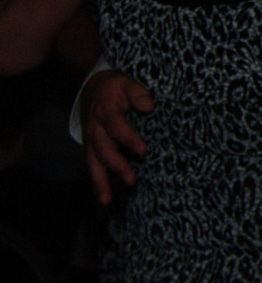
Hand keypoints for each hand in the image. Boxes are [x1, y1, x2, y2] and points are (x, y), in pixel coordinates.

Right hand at [81, 69, 151, 204]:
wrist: (92, 89)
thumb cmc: (113, 87)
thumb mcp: (126, 83)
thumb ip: (138, 93)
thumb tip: (149, 106)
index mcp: (104, 111)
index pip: (116, 127)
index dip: (128, 138)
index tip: (142, 150)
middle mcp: (95, 129)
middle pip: (104, 150)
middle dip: (117, 166)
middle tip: (131, 179)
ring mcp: (91, 140)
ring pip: (94, 163)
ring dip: (101, 182)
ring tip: (106, 200)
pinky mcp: (92, 148)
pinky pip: (92, 166)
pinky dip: (96, 182)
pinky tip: (103, 197)